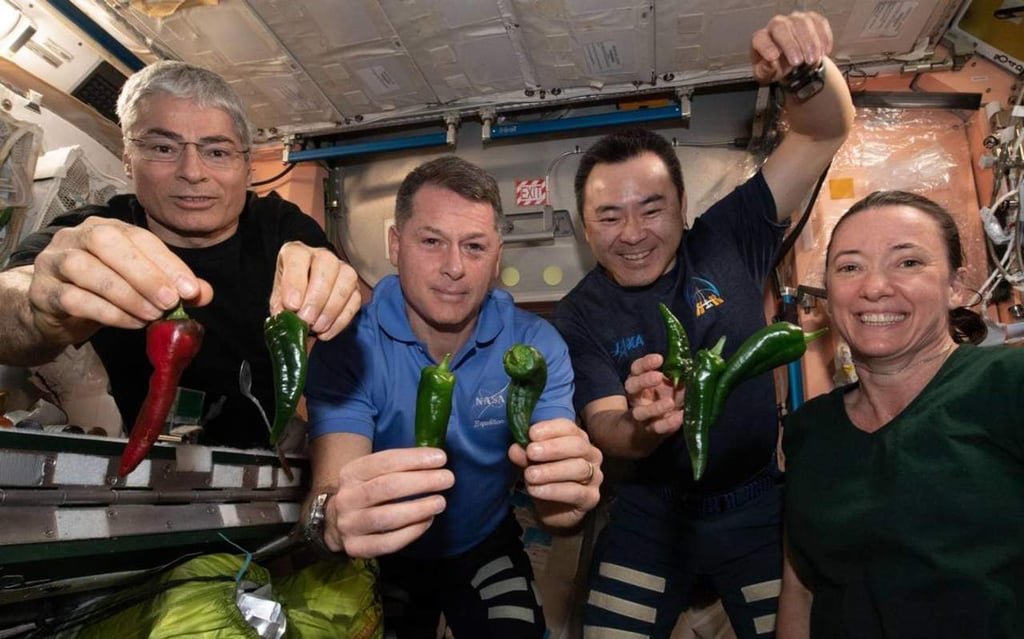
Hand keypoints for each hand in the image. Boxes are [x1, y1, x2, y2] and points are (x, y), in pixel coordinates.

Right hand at [27, 217, 211, 344]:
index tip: (190, 289)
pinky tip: (131, 323)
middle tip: (170, 301)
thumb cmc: (102, 292)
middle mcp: (76, 237)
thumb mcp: (140, 285)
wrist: (54, 313)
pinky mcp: (42, 292)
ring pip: (85, 269)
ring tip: (152, 315)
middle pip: (107, 243)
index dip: (167, 262)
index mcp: (105, 228)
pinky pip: (72, 298)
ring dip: (125, 294)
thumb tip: (203, 293)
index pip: (139, 237)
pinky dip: (107, 312)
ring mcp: (54, 262)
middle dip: (144, 273)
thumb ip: (171, 285)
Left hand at [269, 241, 360, 339]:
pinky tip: (326, 332)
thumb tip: (287, 318)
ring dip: (331, 308)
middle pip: (327, 264)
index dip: (295, 281)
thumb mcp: (278, 301)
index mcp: (296, 253)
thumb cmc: (290, 298)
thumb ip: (281, 307)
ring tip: (317, 328)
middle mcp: (321, 255)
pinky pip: (355, 300)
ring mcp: (342, 269)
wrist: (302, 306)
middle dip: (317, 297)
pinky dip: (341, 320)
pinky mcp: (355, 287)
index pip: (297, 257)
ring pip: (347, 279)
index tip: (292, 305)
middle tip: (306, 320)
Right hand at [322, 447, 454, 557]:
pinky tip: (427, 521)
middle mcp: (347, 498)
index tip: (440, 458)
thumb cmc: (366, 491)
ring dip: (418, 509)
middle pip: (385, 488)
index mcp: (351, 473)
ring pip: (386, 518)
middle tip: (447, 479)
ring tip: (440, 502)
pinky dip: (411, 532)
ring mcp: (349, 525)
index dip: (414, 459)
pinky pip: (387, 543)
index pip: (383, 462)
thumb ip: (398, 466)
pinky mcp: (356, 548)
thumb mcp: (371, 473)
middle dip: (421, 482)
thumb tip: (435, 460)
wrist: (335, 522)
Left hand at [508, 418, 602, 528]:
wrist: (552, 511)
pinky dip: (553, 490)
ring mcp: (595, 476)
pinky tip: (536, 490)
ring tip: (530, 475)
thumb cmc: (545, 479)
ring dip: (551, 471)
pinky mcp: (591, 497)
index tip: (531, 434)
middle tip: (531, 452)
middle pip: (577, 445)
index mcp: (578, 439)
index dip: (550, 428)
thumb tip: (516, 448)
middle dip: (552, 448)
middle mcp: (591, 455)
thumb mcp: (531, 463)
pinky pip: (576, 492)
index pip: (569, 428)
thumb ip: (525, 455)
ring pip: (578, 468)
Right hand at [624, 353, 683, 436]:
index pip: (636, 368)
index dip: (645, 363)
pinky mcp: (650, 430)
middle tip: (658, 376)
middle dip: (644, 380)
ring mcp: (641, 415)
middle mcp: (637, 397)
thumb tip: (698, 370)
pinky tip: (680, 417)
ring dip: (654, 408)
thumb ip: (681, 379)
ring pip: (640, 412)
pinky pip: (657, 428)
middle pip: (631, 386)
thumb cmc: (665, 399)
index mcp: (640, 381)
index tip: (659, 359)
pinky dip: (668, 423)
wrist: (655, 426)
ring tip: (670, 403)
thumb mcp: (671, 387)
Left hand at [751, 11, 833, 84]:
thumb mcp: (767, 75)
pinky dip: (823, 39)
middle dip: (791, 45)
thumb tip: (769, 64)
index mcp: (761, 38)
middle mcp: (776, 25)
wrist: (793, 64)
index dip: (766, 47)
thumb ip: (765, 71)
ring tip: (812, 60)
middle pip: (781, 27)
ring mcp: (795, 20)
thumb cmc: (777, 68)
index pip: (761, 38)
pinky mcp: (812, 19)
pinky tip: (823, 53)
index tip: (774, 57)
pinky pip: (819, 23)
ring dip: (809, 43)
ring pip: (802, 23)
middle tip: (798, 62)